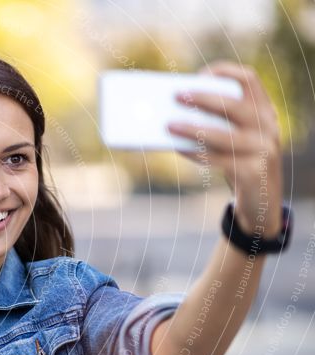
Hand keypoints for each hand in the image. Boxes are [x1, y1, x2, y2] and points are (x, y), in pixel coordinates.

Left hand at [168, 60, 282, 237]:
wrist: (262, 199)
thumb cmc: (239, 160)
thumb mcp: (234, 137)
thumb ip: (216, 123)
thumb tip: (172, 112)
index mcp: (264, 110)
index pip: (249, 79)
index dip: (224, 72)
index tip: (199, 74)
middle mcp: (268, 126)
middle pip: (233, 105)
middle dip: (203, 98)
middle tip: (175, 95)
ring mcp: (263, 149)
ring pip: (224, 135)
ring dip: (192, 129)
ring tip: (168, 125)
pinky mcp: (253, 172)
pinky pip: (219, 160)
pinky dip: (196, 153)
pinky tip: (178, 148)